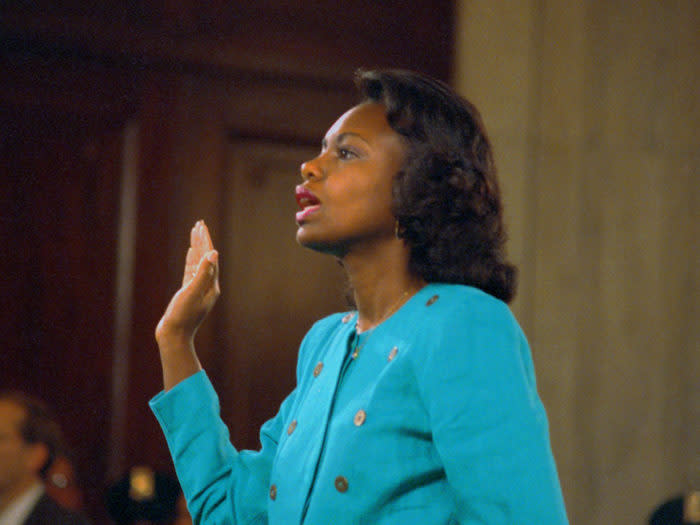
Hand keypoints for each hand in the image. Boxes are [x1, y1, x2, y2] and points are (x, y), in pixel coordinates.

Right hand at [155, 220, 219, 346]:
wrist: (174, 336)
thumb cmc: (183, 316)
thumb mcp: (192, 292)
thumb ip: (203, 272)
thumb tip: (214, 253)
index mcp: (211, 285)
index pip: (210, 257)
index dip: (205, 240)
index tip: (201, 226)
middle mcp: (208, 286)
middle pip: (206, 257)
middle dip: (202, 240)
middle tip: (199, 224)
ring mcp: (198, 289)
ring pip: (198, 262)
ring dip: (197, 247)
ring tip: (194, 233)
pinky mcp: (189, 292)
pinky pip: (192, 271)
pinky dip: (191, 260)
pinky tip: (190, 252)